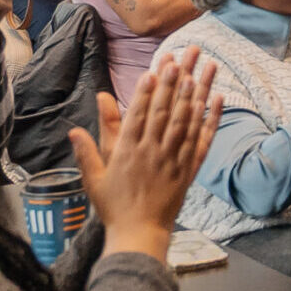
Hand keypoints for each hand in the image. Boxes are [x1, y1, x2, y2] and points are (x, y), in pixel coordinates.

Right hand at [68, 49, 221, 259]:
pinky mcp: (189, 169)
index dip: (147, 91)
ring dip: (195, 92)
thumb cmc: (113, 207)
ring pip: (186, 120)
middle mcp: (152, 152)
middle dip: (173, 81)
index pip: (138, 115)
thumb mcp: (94, 180)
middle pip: (164, 110)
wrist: (139, 235)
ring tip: (201, 68)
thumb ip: (86, 152)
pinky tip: (217, 98)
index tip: (154, 69)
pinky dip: (211, 119)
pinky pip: (202, 140)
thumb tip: (73, 129)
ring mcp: (173, 160)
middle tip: (181, 55)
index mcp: (128, 152)